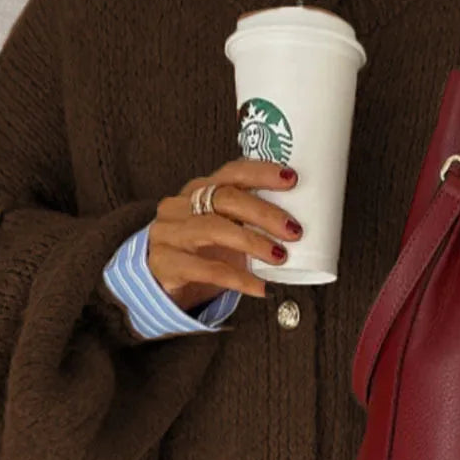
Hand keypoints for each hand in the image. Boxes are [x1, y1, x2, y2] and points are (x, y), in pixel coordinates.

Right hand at [147, 158, 302, 310]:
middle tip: (294, 230)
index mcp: (200, 190)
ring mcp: (169, 233)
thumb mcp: (224, 229)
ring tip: (279, 257)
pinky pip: (206, 269)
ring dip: (252, 242)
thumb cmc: (201, 252)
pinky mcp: (165, 263)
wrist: (159, 281)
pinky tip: (260, 287)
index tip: (291, 179)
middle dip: (264, 212)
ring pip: (213, 229)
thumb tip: (300, 227)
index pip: (232, 172)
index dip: (261, 172)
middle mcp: (181, 205)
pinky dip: (238, 279)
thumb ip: (250, 221)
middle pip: (225, 198)